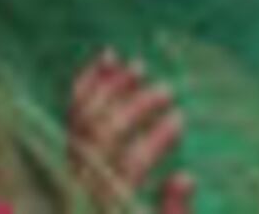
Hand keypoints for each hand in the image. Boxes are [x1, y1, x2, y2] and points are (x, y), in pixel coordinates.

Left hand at [68, 51, 196, 213]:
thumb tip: (186, 177)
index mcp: (109, 204)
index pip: (127, 167)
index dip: (152, 141)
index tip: (180, 120)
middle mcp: (84, 186)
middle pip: (102, 136)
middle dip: (134, 107)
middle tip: (167, 89)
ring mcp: (73, 170)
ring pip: (82, 120)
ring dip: (108, 88)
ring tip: (137, 65)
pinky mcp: (72, 160)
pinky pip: (72, 116)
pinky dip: (86, 85)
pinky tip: (106, 60)